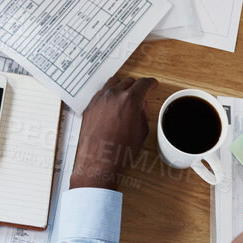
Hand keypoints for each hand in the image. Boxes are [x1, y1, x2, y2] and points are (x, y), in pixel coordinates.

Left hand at [69, 75, 156, 189]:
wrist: (98, 161)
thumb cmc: (119, 150)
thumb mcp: (142, 131)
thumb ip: (143, 114)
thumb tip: (140, 108)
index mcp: (130, 100)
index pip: (144, 83)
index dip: (151, 83)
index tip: (152, 84)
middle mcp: (113, 96)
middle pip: (129, 81)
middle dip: (137, 87)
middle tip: (140, 97)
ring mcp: (99, 99)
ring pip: (113, 84)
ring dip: (122, 88)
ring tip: (125, 99)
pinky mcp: (90, 106)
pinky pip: (101, 93)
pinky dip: (109, 95)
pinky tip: (112, 104)